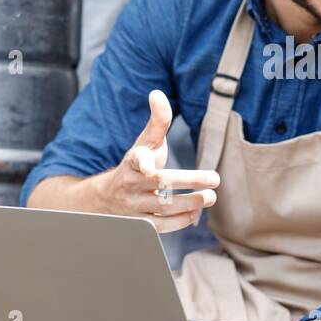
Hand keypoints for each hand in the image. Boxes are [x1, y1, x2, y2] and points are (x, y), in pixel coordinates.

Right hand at [89, 89, 219, 232]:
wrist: (106, 198)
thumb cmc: (136, 165)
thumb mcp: (145, 143)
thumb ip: (157, 121)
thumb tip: (157, 94)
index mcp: (133, 161)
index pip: (137, 158)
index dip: (143, 162)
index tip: (150, 167)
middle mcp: (131, 183)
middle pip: (160, 184)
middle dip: (188, 182)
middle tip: (214, 180)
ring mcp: (134, 206)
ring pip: (162, 207)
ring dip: (189, 203)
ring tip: (210, 198)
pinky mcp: (139, 224)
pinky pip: (160, 226)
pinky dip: (179, 221)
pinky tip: (194, 213)